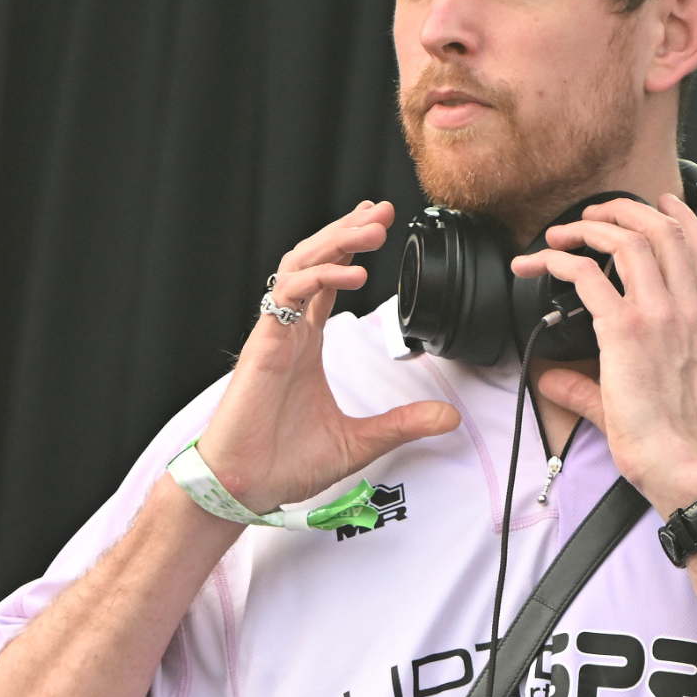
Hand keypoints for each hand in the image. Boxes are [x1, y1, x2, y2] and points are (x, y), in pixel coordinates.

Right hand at [196, 201, 458, 512]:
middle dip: (347, 231)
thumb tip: (450, 417)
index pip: (326, 279)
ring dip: (335, 242)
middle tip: (383, 210)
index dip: (349, 248)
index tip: (380, 224)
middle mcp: (289, 330)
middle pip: (315, 261)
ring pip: (300, 266)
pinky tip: (350, 273)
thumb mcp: (359, 441)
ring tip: (370, 228)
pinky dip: (318, 277)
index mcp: (304, 343)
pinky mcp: (264, 344)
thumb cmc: (284, 463)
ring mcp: (274, 333)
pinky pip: (287, 296)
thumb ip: (403, 424)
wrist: (246, 486)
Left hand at [509, 195, 696, 514]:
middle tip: (593, 216)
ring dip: (588, 228)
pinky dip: (558, 261)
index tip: (658, 204)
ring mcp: (659, 316)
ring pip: (626, 242)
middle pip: (662, 231)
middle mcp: (687, 309)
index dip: (679, 216)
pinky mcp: (625, 329)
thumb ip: (595, 379)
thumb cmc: (670, 431)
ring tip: (560, 235)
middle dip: (622, 212)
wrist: (675, 460)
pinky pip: (586, 275)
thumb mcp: (651, 391)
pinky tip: (542, 264)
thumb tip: (552, 379)